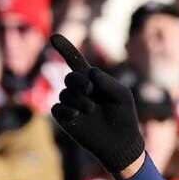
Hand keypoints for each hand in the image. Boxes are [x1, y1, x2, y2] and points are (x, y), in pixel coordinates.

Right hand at [50, 34, 144, 172]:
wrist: (121, 143)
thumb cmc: (124, 117)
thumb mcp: (122, 96)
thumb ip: (108, 82)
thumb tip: (90, 73)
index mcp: (92, 81)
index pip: (75, 61)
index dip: (65, 49)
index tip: (54, 36)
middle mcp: (79, 90)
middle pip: (70, 77)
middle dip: (79, 81)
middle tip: (89, 89)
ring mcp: (71, 104)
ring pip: (65, 94)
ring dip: (79, 99)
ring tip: (91, 109)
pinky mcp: (65, 119)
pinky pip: (57, 109)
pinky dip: (67, 110)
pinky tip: (78, 115)